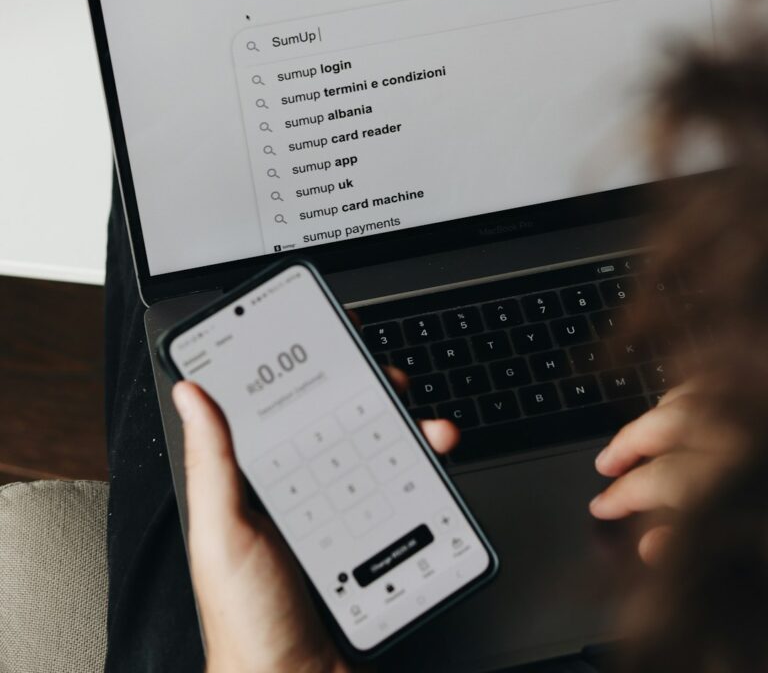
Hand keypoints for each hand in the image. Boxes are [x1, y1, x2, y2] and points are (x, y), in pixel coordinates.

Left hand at [173, 370, 458, 672]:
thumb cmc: (246, 625)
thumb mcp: (222, 536)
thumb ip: (212, 463)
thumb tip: (192, 392)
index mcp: (257, 483)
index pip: (280, 408)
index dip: (303, 367)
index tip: (326, 334)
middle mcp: (301, 492)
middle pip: (340, 422)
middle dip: (370, 392)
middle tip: (389, 379)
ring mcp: (342, 517)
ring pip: (382, 454)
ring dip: (411, 430)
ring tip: (429, 426)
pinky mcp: (377, 543)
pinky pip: (408, 499)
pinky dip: (428, 478)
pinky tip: (434, 471)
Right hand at [589, 381, 743, 563]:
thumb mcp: (747, 542)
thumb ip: (693, 543)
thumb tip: (650, 546)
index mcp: (733, 471)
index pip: (661, 479)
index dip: (624, 496)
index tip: (601, 508)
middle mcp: (737, 431)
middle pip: (666, 427)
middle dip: (626, 446)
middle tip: (604, 467)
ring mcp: (746, 407)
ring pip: (686, 397)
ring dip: (652, 417)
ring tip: (632, 437)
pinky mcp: (758, 388)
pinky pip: (711, 382)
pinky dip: (686, 393)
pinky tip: (677, 408)